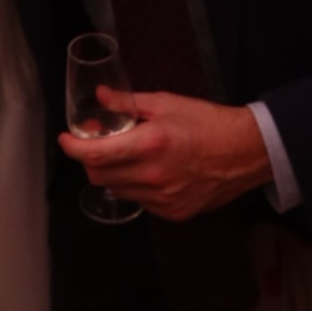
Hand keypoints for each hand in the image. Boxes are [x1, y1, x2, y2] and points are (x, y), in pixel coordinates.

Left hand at [59, 87, 272, 220]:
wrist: (246, 153)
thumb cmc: (207, 122)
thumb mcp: (166, 103)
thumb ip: (128, 103)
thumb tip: (100, 97)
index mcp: (150, 145)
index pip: (96, 155)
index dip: (73, 148)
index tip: (66, 139)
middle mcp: (153, 177)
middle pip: (100, 176)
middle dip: (90, 160)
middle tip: (97, 142)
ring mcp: (163, 199)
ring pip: (118, 190)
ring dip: (112, 173)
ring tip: (124, 154)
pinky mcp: (174, 213)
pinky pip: (140, 201)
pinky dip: (134, 185)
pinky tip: (147, 170)